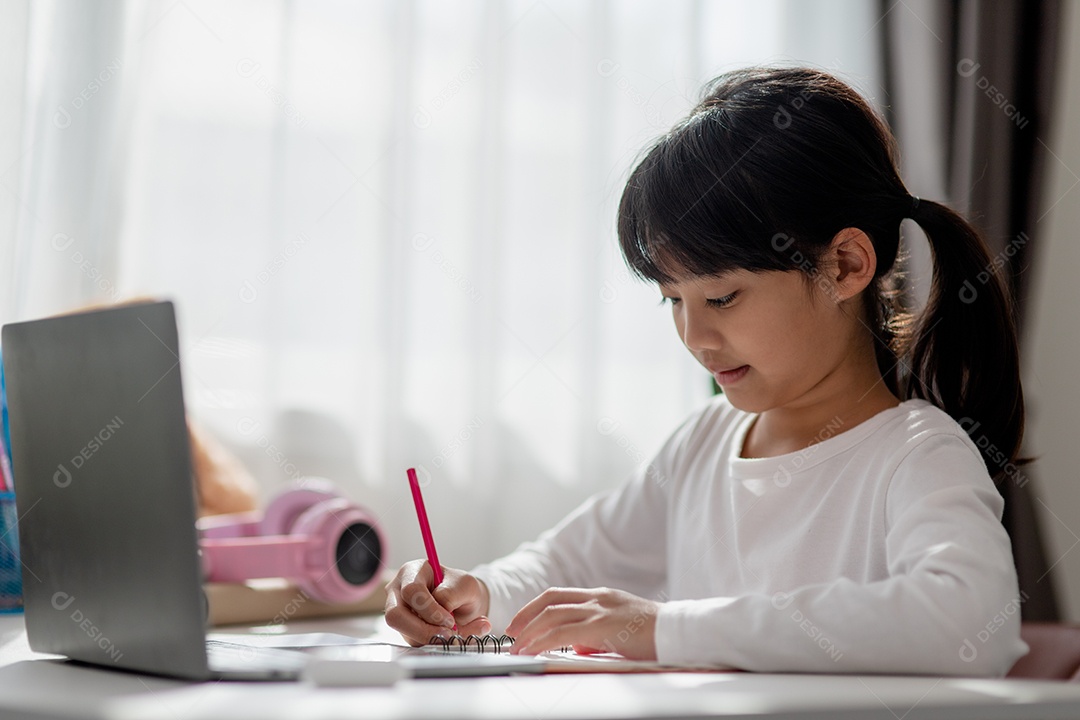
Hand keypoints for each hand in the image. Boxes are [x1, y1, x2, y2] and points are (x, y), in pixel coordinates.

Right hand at [384, 559, 490, 645]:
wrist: (466, 603)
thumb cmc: (462, 588)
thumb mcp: (465, 585)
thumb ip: (451, 595)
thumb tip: (439, 611)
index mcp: (412, 571)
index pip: (411, 590)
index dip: (430, 609)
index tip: (449, 619)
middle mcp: (399, 591)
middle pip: (395, 614)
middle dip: (422, 629)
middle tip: (446, 634)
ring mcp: (400, 612)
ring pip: (404, 632)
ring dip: (431, 638)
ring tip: (453, 634)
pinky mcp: (405, 630)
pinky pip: (415, 642)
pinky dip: (435, 643)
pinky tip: (450, 636)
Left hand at [505, 587, 658, 659]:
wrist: (679, 631)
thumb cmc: (655, 635)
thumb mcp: (621, 630)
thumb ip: (597, 634)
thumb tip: (578, 645)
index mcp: (602, 596)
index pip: (560, 595)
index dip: (536, 607)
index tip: (522, 622)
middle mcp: (597, 598)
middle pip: (550, 600)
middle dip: (526, 616)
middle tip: (511, 633)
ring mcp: (599, 609)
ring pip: (552, 615)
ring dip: (529, 631)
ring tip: (517, 647)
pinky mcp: (602, 626)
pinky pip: (563, 633)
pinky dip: (543, 642)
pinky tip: (533, 652)